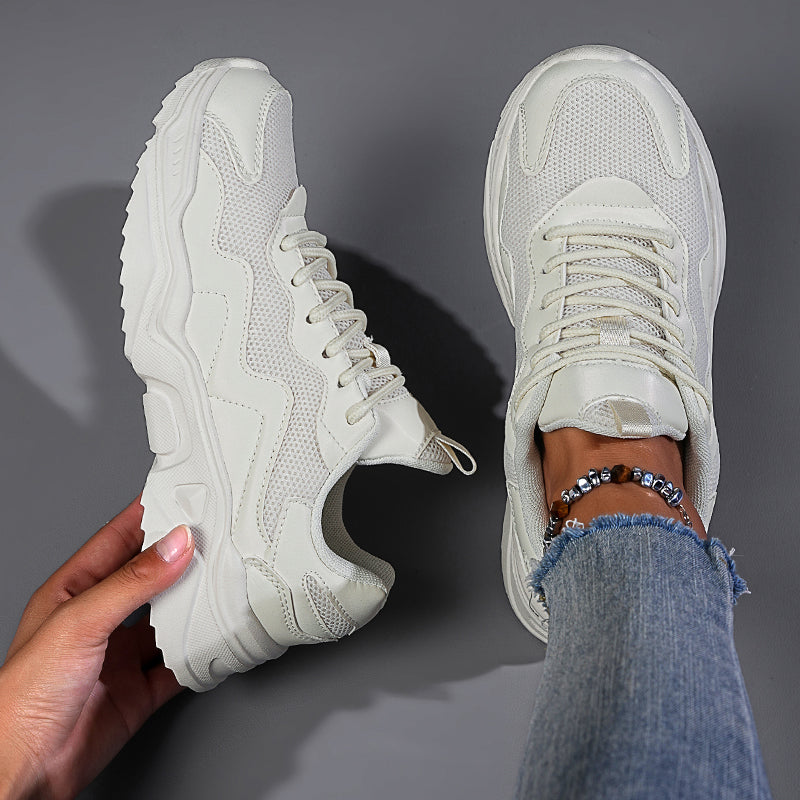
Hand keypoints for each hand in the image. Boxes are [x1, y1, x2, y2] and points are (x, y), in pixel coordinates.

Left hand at [0, 499, 193, 798]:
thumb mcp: (80, 623)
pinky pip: (180, 663)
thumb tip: (176, 544)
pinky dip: (201, 653)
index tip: (184, 496)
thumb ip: (133, 583)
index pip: (118, 539)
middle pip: (150, 576)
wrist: (25, 771)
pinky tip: (215, 641)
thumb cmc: (22, 697)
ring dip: (195, 605)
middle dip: (182, 557)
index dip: (150, 514)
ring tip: (223, 583)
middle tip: (216, 536)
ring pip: (169, 618)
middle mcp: (100, 619)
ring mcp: (119, 654)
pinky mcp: (138, 688)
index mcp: (74, 591)